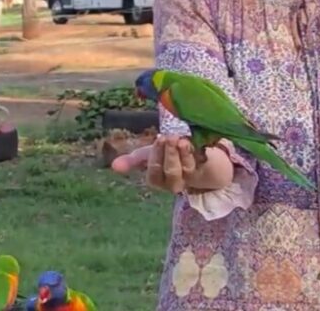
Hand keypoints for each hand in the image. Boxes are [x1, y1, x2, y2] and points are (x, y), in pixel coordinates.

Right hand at [111, 135, 229, 193]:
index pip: (154, 176)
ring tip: (178, 139)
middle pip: (169, 174)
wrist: (203, 155)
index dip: (154, 158)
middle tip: (167, 137)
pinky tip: (189, 142)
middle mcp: (175, 182)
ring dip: (179, 154)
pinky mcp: (206, 170)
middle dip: (167, 155)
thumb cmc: (174, 155)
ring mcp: (191, 177)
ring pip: (183, 171)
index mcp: (160, 180)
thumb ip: (135, 159)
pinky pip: (198, 165)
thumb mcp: (153, 154)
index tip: (158, 139)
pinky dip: (192, 153)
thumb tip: (113, 166)